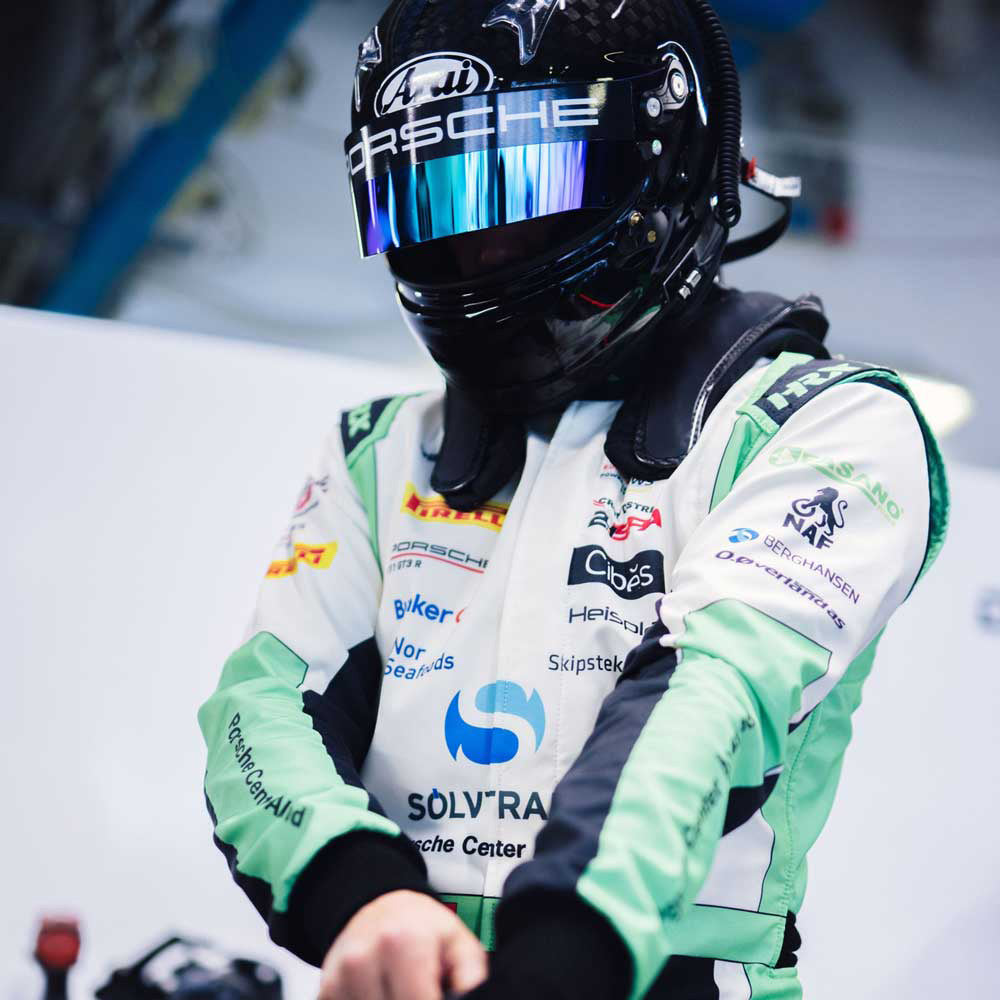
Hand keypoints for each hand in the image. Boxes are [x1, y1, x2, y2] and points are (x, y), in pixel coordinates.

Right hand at [319, 890, 487, 999]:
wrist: (378, 906)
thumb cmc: (421, 926)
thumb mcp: (456, 941)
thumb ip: (471, 975)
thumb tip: (473, 997)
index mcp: (402, 943)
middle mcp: (364, 958)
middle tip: (423, 990)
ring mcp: (340, 977)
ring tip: (404, 990)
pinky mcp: (324, 991)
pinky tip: (384, 994)